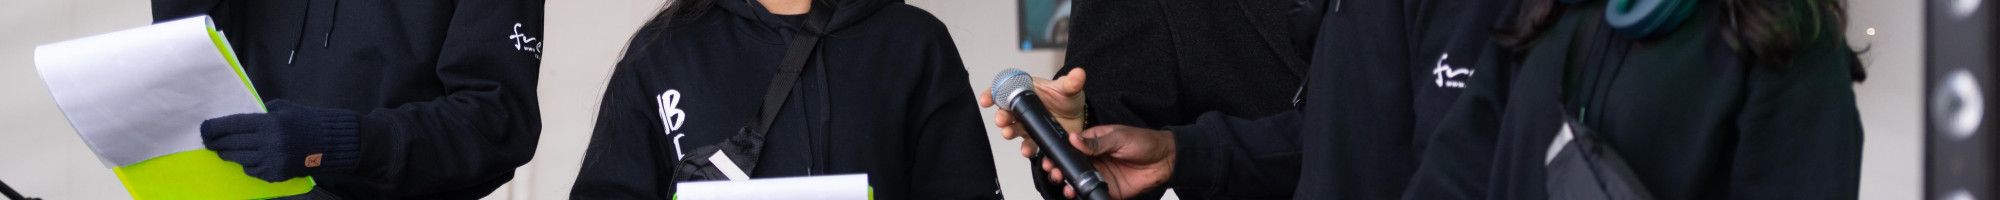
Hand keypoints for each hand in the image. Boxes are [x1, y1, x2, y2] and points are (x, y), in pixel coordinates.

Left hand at [200, 100, 355, 181]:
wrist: (329, 143)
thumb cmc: (304, 121)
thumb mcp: (282, 108)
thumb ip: (259, 113)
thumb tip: (233, 121)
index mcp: (269, 123)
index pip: (232, 125)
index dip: (214, 127)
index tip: (204, 129)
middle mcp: (269, 143)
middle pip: (232, 143)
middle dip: (218, 143)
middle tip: (211, 142)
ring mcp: (272, 160)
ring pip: (239, 159)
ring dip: (229, 154)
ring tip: (225, 151)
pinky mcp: (275, 174)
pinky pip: (251, 170)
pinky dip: (248, 164)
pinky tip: (250, 158)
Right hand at [980, 68, 1088, 158]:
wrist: (1078, 117)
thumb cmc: (1067, 98)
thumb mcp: (1068, 89)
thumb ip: (1071, 82)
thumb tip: (1078, 74)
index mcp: (1025, 93)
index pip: (1003, 91)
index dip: (991, 95)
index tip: (986, 100)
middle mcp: (1022, 110)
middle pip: (1005, 113)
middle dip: (1001, 118)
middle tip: (1003, 121)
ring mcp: (1028, 126)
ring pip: (1014, 131)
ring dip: (1010, 134)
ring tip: (1010, 134)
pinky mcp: (1036, 140)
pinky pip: (1029, 146)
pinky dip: (1029, 150)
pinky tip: (1030, 152)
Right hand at [1045, 125, 1174, 199]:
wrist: (1164, 160)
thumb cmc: (1143, 142)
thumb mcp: (1118, 137)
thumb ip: (1095, 142)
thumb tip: (1074, 139)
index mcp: (1093, 142)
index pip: (1070, 148)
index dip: (1058, 153)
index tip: (1049, 158)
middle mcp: (1093, 159)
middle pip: (1070, 167)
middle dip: (1059, 170)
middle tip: (1054, 173)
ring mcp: (1100, 174)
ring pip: (1078, 182)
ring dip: (1068, 185)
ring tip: (1066, 186)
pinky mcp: (1108, 189)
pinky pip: (1092, 194)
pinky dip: (1083, 196)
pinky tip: (1077, 195)